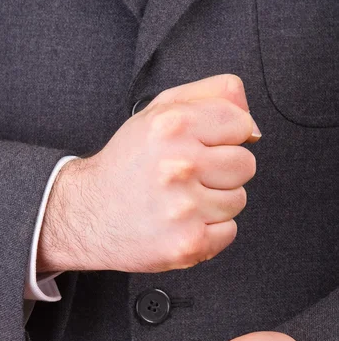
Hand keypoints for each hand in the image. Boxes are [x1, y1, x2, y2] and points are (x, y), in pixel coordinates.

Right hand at [37, 74, 259, 273]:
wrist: (88, 214)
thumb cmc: (126, 165)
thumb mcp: (159, 111)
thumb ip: (211, 97)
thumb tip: (253, 125)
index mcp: (173, 125)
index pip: (241, 123)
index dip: (223, 137)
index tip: (200, 147)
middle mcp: (179, 165)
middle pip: (245, 165)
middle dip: (220, 171)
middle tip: (187, 178)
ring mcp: (184, 208)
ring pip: (238, 200)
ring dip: (214, 202)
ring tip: (180, 201)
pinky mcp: (188, 244)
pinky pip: (229, 233)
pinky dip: (209, 232)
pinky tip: (181, 223)